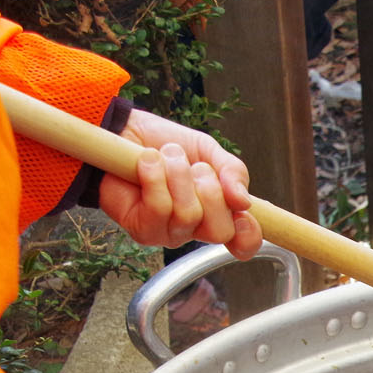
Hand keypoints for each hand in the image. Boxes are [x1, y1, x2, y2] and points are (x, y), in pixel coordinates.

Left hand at [100, 109, 262, 259]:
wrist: (123, 131)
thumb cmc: (164, 144)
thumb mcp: (208, 151)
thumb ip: (233, 172)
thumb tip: (244, 201)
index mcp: (216, 212)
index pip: (242, 241)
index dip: (249, 233)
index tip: (242, 211)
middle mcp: (195, 228)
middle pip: (220, 231)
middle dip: (211, 191)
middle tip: (195, 169)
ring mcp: (168, 233)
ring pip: (189, 214)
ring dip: (178, 174)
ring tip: (166, 158)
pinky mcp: (142, 230)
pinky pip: (160, 208)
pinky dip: (154, 176)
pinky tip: (147, 163)